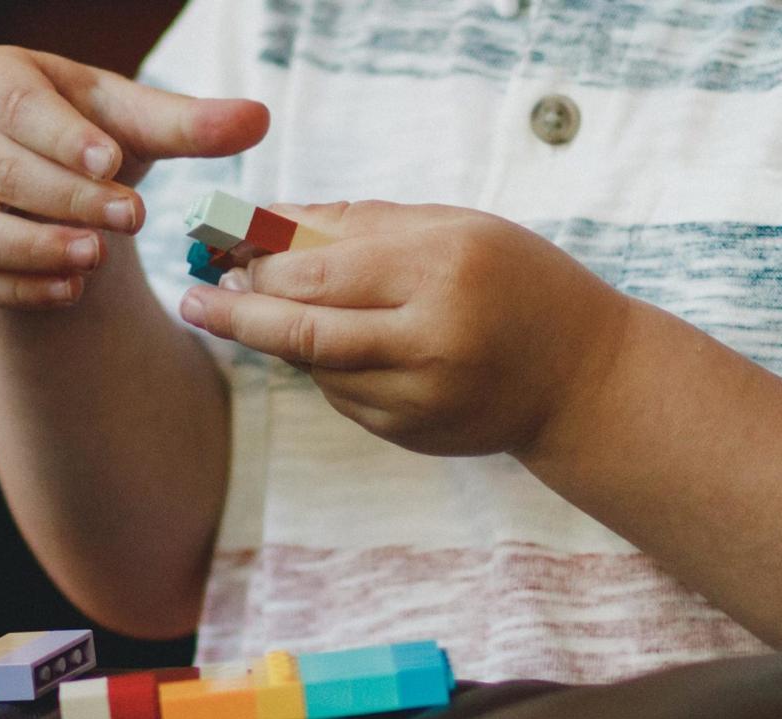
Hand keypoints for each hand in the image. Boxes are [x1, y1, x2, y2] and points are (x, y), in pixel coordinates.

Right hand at [0, 46, 268, 308]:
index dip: (62, 135)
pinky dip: (19, 289)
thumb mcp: (133, 124)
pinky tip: (70, 292)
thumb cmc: (87, 137)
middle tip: (130, 217)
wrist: (42, 186)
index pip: (17, 106)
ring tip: (95, 259)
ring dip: (33, 247)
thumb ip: (189, 123)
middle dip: (66, 196)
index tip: (111, 160)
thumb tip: (259, 118)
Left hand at [180, 202, 632, 456]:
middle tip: (197, 297)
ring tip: (260, 309)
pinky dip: (325, 368)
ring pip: (315, 369)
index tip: (217, 248)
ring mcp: (421, 397)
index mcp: (443, 270)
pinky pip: (342, 396)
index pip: (319, 270)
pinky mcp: (412, 434)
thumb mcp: (454, 229)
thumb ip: (361, 222)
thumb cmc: (518, 282)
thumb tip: (267, 220)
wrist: (583, 378)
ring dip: (280, 339)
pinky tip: (338, 344)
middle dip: (238, 313)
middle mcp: (431, 339)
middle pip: (301, 332)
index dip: (258, 262)